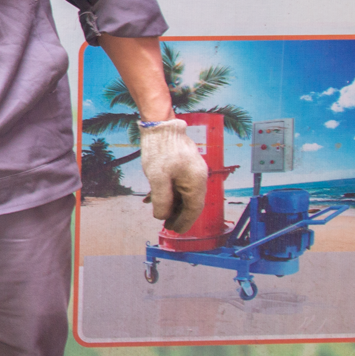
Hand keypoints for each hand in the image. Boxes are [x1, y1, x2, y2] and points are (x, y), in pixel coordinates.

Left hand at [141, 119, 207, 234]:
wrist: (159, 125)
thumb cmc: (160, 149)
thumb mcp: (157, 178)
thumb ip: (162, 200)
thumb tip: (162, 216)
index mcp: (196, 181)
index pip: (194, 209)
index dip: (184, 222)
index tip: (174, 230)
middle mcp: (198, 177)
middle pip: (190, 202)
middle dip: (178, 215)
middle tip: (166, 224)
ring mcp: (192, 170)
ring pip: (184, 193)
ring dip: (173, 204)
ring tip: (160, 212)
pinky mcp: (185, 164)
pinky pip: (180, 183)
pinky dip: (170, 192)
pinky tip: (155, 196)